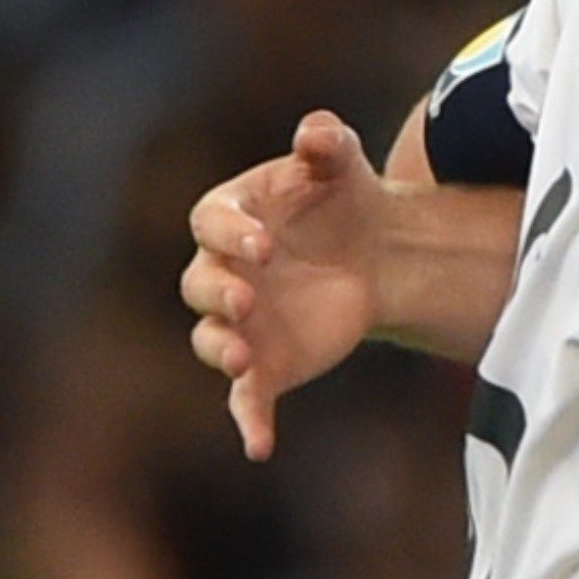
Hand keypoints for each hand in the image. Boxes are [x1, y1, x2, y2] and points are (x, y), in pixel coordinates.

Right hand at [182, 111, 387, 460]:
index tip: (263, 244)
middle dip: (218, 293)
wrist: (379, 251)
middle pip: (199, 284)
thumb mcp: (341, 161)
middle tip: (247, 299)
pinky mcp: (266, 363)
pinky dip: (249, 420)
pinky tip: (259, 445)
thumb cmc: (345, 197)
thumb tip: (314, 132)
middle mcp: (224, 271)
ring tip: (240, 358)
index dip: (229, 235)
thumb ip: (326, 142)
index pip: (210, 223)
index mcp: (231, 216)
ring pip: (210, 339)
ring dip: (219, 349)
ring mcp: (241, 321)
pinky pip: (246, 397)